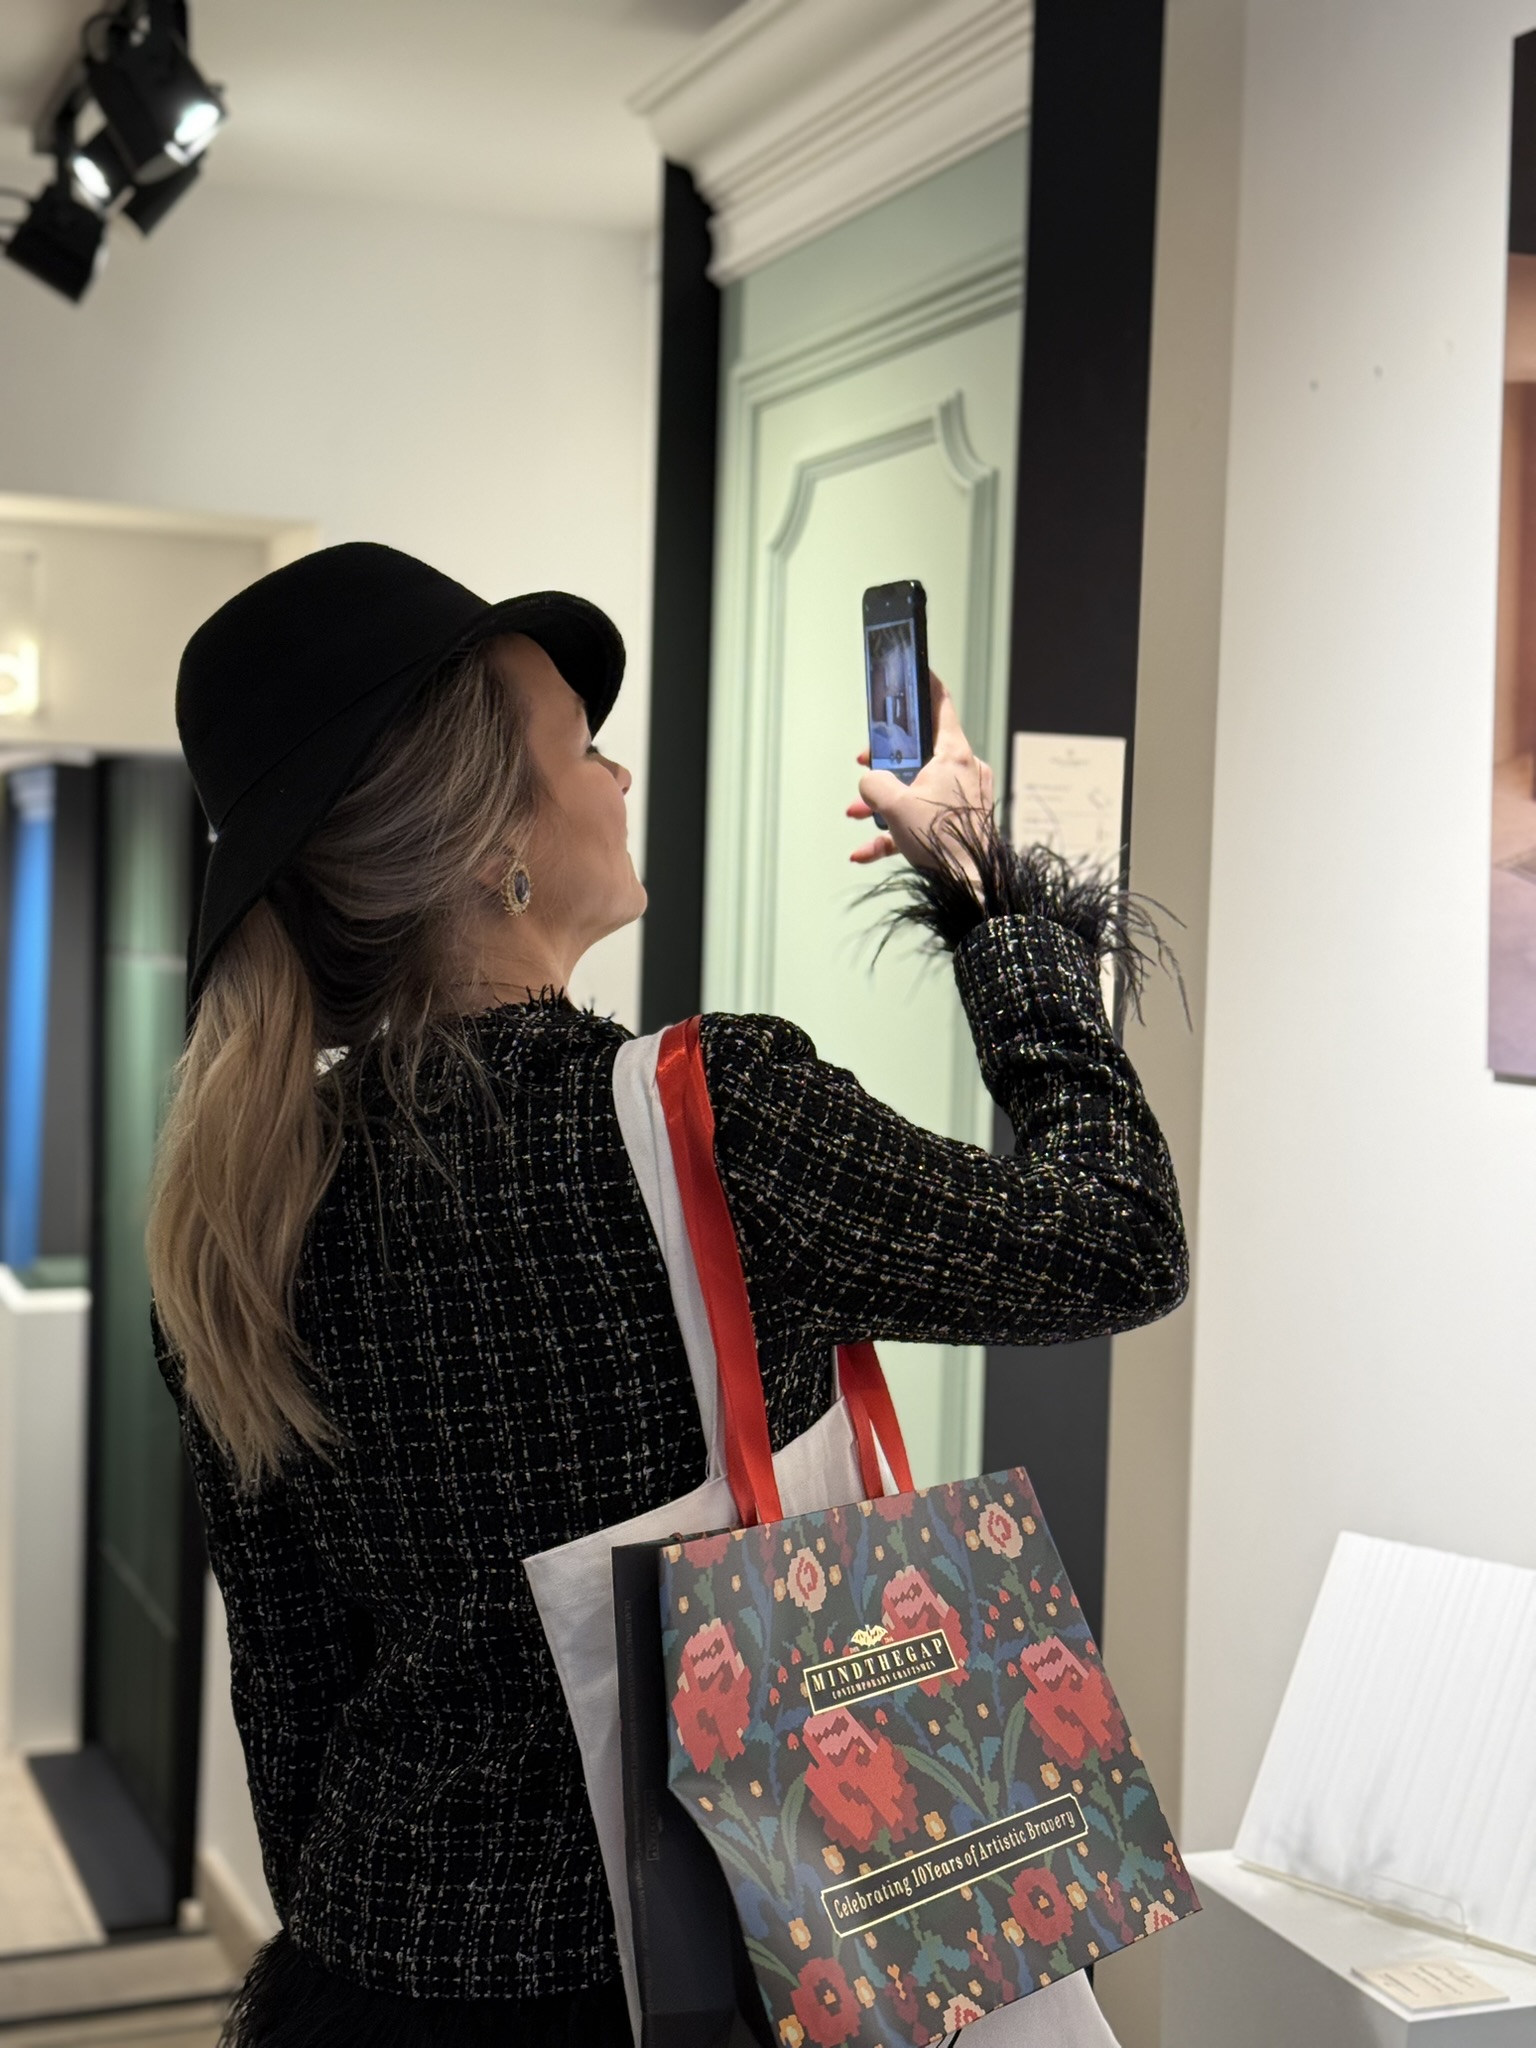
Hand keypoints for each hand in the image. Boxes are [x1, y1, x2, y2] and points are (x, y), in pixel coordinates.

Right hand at [847, 671, 994, 882]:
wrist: (972, 885)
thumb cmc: (943, 840)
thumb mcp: (893, 805)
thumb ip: (874, 785)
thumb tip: (869, 785)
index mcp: (953, 755)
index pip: (940, 705)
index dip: (924, 684)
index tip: (914, 670)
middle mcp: (964, 771)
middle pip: (921, 751)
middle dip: (887, 761)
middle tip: (866, 762)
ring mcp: (964, 798)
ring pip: (917, 789)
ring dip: (885, 802)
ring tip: (858, 814)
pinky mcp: (960, 824)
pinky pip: (921, 821)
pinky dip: (895, 832)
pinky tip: (865, 851)